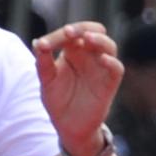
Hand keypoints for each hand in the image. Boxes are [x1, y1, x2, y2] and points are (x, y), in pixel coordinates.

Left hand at [32, 23, 125, 155]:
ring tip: (86, 39)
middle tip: (69, 32)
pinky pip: (117, 68)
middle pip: (94, 31)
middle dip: (82, 28)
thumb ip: (43, 63)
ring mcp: (101, 68)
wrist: (68, 126)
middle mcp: (89, 56)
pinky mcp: (110, 83)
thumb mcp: (46, 80)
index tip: (45, 44)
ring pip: (109, 45)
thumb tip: (38, 43)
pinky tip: (102, 59)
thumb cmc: (58, 100)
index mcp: (73, 51)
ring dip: (99, 39)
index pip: (71, 33)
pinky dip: (111, 62)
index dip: (60, 34)